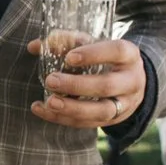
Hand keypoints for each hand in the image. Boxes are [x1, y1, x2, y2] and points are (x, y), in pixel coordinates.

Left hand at [30, 35, 144, 128]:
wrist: (130, 83)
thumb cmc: (106, 58)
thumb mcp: (93, 44)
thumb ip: (65, 41)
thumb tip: (34, 46)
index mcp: (129, 56)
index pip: (117, 52)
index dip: (93, 54)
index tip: (69, 57)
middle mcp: (131, 81)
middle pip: (107, 86)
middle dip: (76, 85)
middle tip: (50, 81)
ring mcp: (124, 104)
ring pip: (102, 111)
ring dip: (73, 108)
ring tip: (50, 102)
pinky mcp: (112, 120)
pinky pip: (88, 123)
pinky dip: (64, 118)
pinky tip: (43, 110)